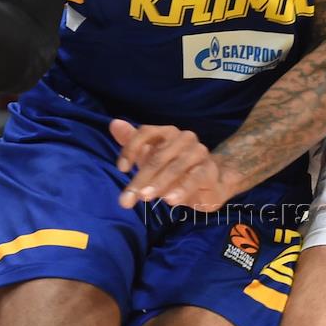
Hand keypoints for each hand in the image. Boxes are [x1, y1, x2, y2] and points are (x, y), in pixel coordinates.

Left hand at [111, 120, 236, 212]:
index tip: (121, 169)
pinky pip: (195, 177)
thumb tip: (114, 124)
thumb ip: (132, 143)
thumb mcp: (151, 157)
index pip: (146, 133)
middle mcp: (183, 138)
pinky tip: (170, 201)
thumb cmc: (175, 168)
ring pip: (175, 167)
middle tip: (127, 199)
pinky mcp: (209, 169)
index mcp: (167, 132)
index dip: (131, 149)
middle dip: (140, 178)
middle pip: (157, 155)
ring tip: (145, 198)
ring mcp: (198, 152)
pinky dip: (181, 189)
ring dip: (158, 183)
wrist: (211, 181)